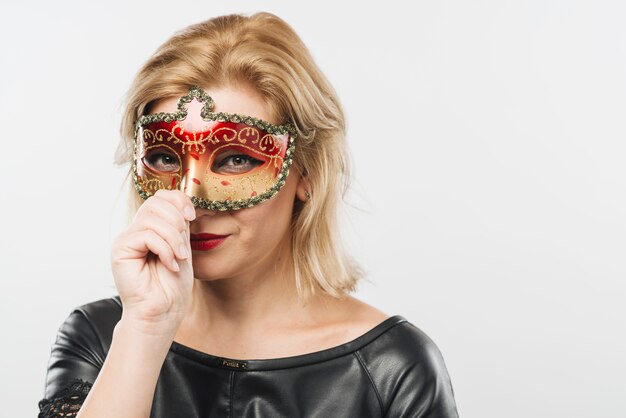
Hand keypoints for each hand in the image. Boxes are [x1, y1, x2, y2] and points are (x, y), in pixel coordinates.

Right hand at [110, 190, 195, 336]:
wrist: (162, 313)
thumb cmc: (172, 287)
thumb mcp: (182, 248)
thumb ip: (180, 226)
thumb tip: (185, 203)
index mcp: (150, 228)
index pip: (161, 197)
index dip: (179, 200)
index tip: (192, 216)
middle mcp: (135, 231)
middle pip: (156, 202)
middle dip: (177, 220)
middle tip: (185, 246)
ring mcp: (126, 240)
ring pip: (152, 218)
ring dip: (173, 238)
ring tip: (180, 258)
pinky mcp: (120, 250)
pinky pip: (146, 235)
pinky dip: (164, 249)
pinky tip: (170, 265)